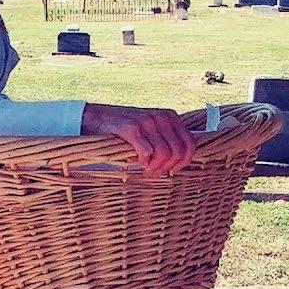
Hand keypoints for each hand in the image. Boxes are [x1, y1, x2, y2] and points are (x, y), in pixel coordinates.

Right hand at [81, 103, 195, 175]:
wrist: (98, 118)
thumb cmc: (127, 129)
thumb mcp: (153, 128)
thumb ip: (168, 139)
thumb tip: (181, 161)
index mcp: (170, 116)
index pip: (190, 144)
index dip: (184, 162)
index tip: (172, 170)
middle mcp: (161, 117)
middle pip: (177, 152)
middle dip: (167, 167)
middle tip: (154, 172)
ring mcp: (147, 121)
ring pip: (164, 154)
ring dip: (155, 167)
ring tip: (146, 169)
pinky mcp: (131, 128)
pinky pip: (147, 152)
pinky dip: (143, 162)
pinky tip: (137, 161)